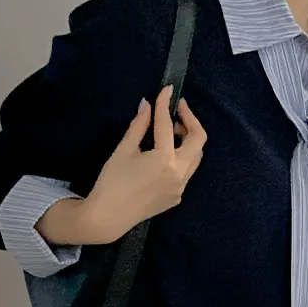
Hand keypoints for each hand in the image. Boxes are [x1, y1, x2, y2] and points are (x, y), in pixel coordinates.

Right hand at [75, 86, 206, 244]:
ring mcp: (180, 187)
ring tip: (171, 130)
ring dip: (188, 140)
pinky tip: (164, 154)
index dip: (166, 103)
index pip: (168, 124)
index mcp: (165, 160)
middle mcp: (179, 174)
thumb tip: (147, 105)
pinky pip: (186, 172)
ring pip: (195, 157)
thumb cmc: (112, 182)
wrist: (109, 217)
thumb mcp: (124, 149)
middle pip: (198, 140)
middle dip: (190, 120)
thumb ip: (139, 126)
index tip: (167, 89)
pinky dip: (180, 157)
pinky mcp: (176, 197)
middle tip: (177, 109)